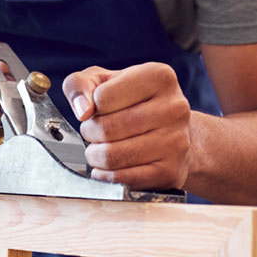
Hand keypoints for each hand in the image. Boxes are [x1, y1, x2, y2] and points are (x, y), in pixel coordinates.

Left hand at [63, 62, 190, 190]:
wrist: (173, 131)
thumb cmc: (134, 101)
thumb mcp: (104, 80)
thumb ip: (80, 84)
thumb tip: (82, 110)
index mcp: (159, 76)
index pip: (103, 97)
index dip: (92, 106)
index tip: (98, 109)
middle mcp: (174, 107)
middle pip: (107, 128)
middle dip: (90, 133)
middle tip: (94, 132)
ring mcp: (176, 141)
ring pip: (113, 156)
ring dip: (95, 156)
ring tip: (99, 149)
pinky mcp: (171, 171)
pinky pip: (123, 179)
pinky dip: (105, 176)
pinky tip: (106, 168)